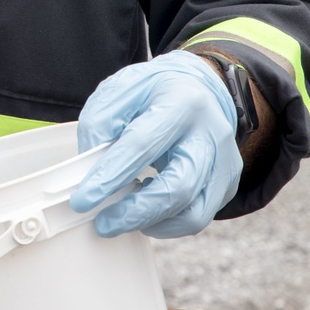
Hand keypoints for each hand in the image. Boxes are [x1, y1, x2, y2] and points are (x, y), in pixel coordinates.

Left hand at [69, 49, 241, 238]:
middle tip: (103, 223)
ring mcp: (224, 161)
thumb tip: (89, 171)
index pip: (142, 145)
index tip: (82, 200)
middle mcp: (210, 133)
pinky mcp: (226, 182)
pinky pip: (199, 216)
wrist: (197, 86)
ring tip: (123, 214)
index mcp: (180, 102)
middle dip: (135, 211)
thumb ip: (99, 125)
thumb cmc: (153, 91)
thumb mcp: (119, 90)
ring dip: (151, 221)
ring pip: (193, 212)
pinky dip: (168, 222)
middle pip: (178, 187)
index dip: (110, 176)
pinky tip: (146, 208)